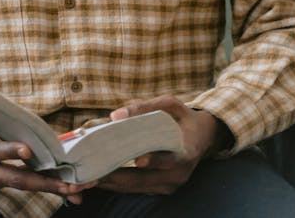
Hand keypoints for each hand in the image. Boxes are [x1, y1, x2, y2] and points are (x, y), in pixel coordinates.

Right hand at [0, 112, 95, 203]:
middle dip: (47, 182)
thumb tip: (27, 119)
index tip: (28, 151)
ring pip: (22, 185)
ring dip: (51, 188)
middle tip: (72, 184)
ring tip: (77, 190)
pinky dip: (43, 186)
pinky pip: (20, 185)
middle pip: (15, 179)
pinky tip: (65, 189)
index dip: (10, 150)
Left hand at [97, 95, 231, 195]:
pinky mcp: (162, 189)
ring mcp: (170, 185)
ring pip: (138, 188)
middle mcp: (179, 174)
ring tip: (90, 178)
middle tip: (94, 173)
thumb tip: (115, 115)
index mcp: (186, 152)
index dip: (153, 160)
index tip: (136, 160)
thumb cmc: (183, 117)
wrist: (203, 137)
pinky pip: (138, 189)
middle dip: (117, 177)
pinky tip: (101, 179)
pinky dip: (119, 185)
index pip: (169, 159)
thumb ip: (145, 107)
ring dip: (113, 184)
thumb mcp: (171, 105)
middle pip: (145, 179)